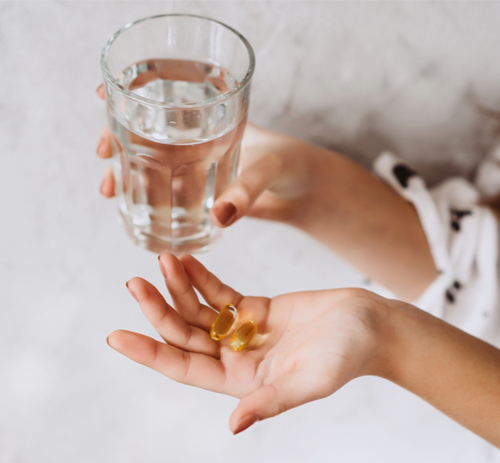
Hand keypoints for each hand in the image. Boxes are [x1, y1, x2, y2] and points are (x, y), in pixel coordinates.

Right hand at [95, 82, 316, 224]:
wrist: (306, 190)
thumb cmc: (293, 165)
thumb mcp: (270, 169)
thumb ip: (247, 189)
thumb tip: (221, 215)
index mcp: (213, 119)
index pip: (165, 98)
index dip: (132, 93)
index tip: (103, 92)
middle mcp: (200, 140)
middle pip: (148, 132)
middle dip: (118, 139)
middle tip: (102, 154)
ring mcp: (198, 167)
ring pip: (152, 164)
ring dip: (127, 173)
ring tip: (110, 190)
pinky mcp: (203, 193)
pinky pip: (169, 192)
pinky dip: (149, 199)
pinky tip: (134, 211)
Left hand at [107, 253, 389, 433]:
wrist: (370, 324)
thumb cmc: (347, 355)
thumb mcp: (311, 380)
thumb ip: (272, 400)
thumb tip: (234, 426)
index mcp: (243, 382)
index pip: (184, 368)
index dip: (150, 353)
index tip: (116, 336)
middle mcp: (237, 358)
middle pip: (185, 335)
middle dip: (157, 310)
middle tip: (133, 283)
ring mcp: (245, 332)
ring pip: (199, 310)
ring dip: (178, 287)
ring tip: (161, 259)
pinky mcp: (256, 308)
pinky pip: (221, 292)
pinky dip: (202, 277)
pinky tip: (185, 260)